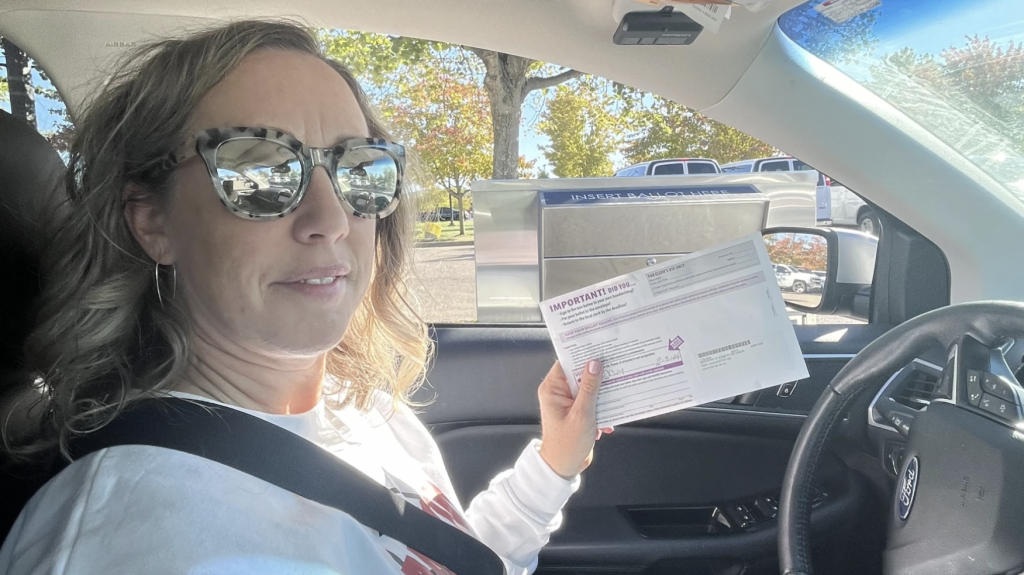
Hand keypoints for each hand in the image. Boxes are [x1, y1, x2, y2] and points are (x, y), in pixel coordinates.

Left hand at [537, 360, 613, 478]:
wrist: (564, 468)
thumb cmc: (567, 445)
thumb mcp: (582, 414)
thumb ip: (589, 388)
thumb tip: (595, 364)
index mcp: (553, 389)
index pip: (566, 362)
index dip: (582, 355)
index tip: (600, 350)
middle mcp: (558, 393)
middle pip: (580, 374)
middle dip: (597, 377)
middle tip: (614, 373)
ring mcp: (568, 403)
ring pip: (589, 389)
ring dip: (601, 397)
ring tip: (612, 403)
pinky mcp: (577, 412)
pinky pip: (592, 403)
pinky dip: (601, 410)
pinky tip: (606, 423)